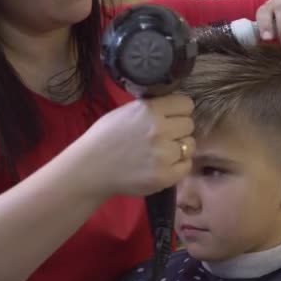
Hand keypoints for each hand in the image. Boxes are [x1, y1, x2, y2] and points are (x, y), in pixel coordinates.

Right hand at [77, 94, 195, 197]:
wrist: (90, 169)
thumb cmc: (104, 138)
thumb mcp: (125, 111)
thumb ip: (151, 108)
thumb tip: (174, 108)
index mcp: (150, 110)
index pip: (186, 104)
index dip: (179, 111)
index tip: (172, 117)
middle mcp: (160, 130)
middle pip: (189, 125)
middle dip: (179, 129)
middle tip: (165, 137)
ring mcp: (164, 154)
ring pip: (190, 145)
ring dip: (180, 148)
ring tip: (163, 152)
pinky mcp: (165, 176)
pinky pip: (186, 165)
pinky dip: (178, 165)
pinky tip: (163, 165)